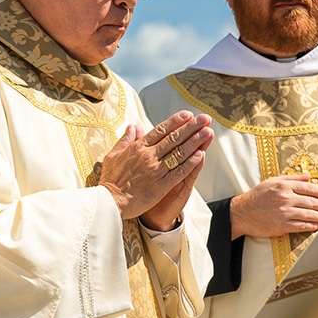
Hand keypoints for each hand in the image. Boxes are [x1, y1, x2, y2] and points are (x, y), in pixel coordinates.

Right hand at [99, 110, 212, 229]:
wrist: (109, 202)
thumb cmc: (110, 180)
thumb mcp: (113, 155)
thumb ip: (125, 139)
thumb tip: (133, 126)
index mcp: (138, 148)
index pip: (160, 130)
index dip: (175, 121)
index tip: (187, 115)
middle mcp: (149, 156)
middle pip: (174, 138)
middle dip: (192, 127)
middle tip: (205, 119)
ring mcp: (156, 170)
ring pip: (179, 153)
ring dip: (195, 141)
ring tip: (208, 132)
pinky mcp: (161, 185)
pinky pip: (179, 172)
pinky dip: (190, 163)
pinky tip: (201, 154)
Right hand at [230, 174, 317, 239]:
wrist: (242, 212)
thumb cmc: (257, 196)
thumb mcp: (272, 181)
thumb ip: (291, 178)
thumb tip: (308, 176)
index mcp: (285, 186)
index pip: (310, 188)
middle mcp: (286, 198)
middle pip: (313, 202)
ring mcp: (284, 212)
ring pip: (309, 215)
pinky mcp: (282, 225)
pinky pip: (301, 226)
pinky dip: (312, 226)